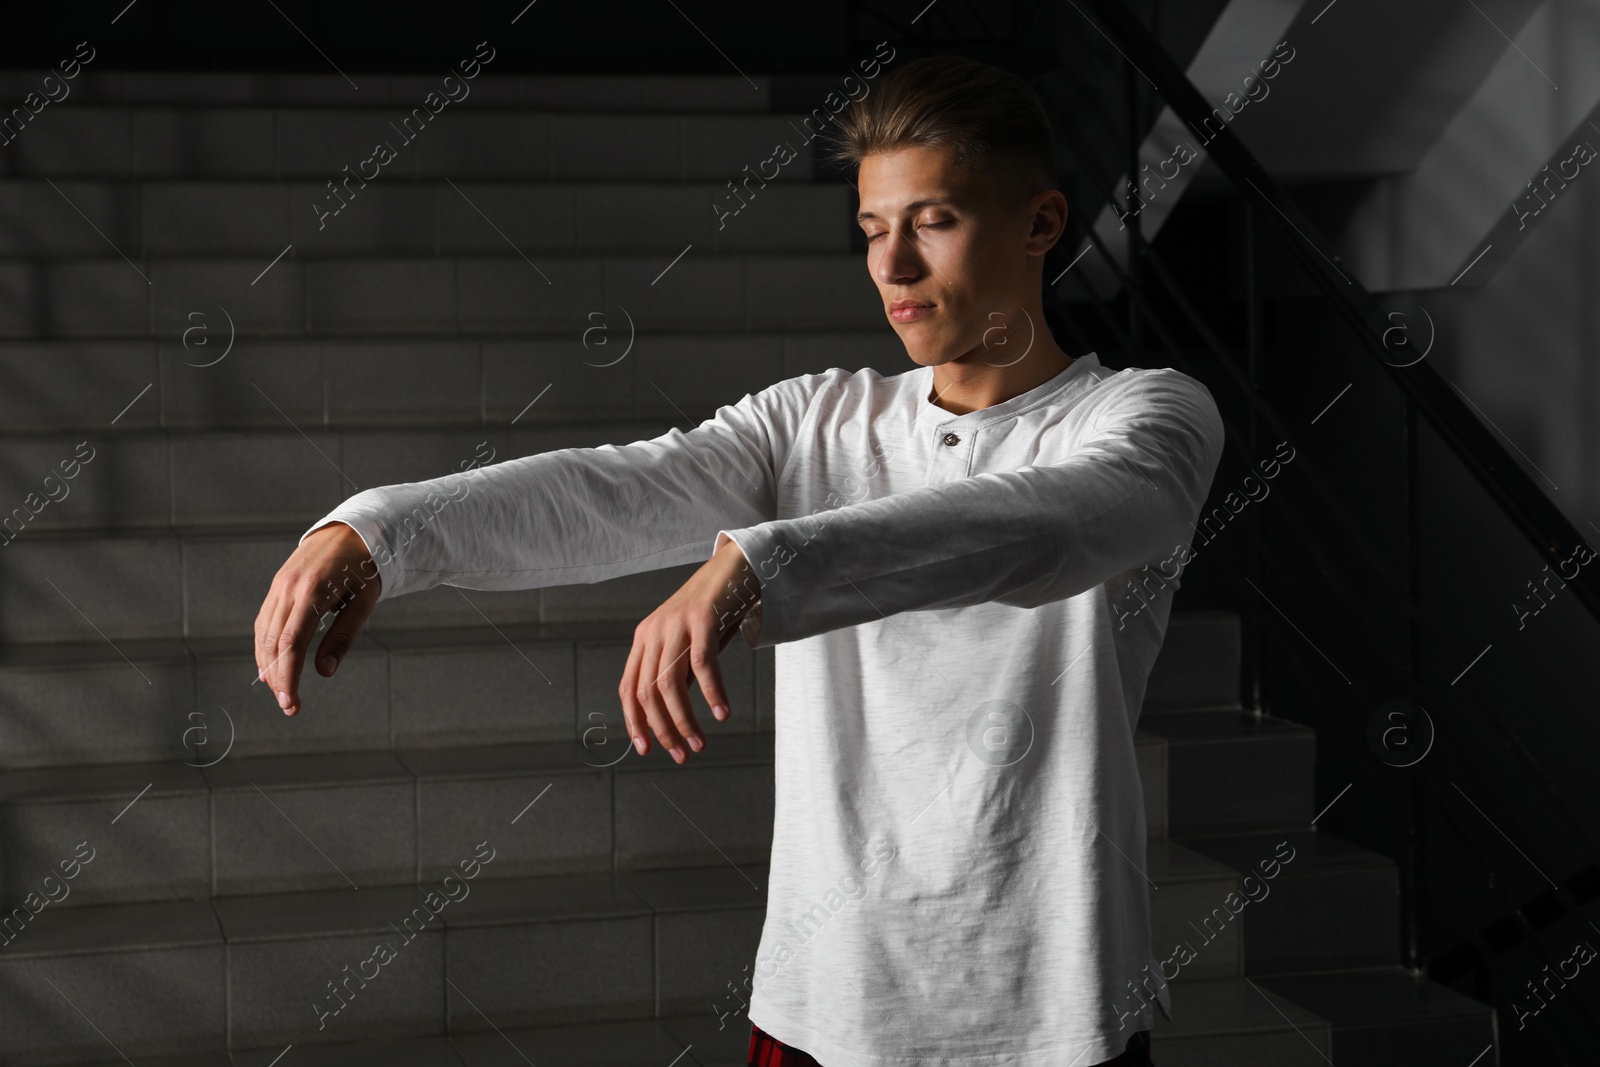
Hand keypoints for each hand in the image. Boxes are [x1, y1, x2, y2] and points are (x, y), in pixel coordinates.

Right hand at [254, 522, 381, 715]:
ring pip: (263, 633)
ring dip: (268, 665)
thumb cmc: (365, 568)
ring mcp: (279, 586)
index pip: (291, 644)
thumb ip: (343, 637)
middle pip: (273, 642)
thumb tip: (324, 672)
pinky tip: (272, 664)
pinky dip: (265, 645)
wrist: (352, 530)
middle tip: (289, 706)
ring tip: (280, 690)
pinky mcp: (277, 585)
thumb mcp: (364, 602)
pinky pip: (264, 621)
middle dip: (277, 678)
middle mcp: (289, 588)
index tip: (291, 703)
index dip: (288, 677)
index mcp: (313, 591)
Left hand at [620, 536, 759, 763]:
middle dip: (663, 729)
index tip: (646, 749)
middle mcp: (654, 631)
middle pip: (648, 692)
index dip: (634, 721)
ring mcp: (676, 624)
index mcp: (644, 638)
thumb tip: (673, 715)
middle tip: (682, 755)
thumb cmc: (714, 609)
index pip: (628, 688)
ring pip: (670, 684)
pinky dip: (711, 693)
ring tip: (700, 744)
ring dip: (685, 720)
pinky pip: (702, 665)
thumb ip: (678, 672)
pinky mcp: (702, 619)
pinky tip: (721, 713)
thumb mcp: (688, 643)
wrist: (736, 566)